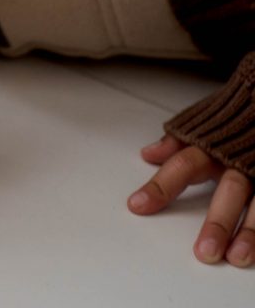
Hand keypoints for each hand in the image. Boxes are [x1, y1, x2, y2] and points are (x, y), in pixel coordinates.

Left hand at [128, 135, 254, 266]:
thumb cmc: (231, 122)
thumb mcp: (202, 125)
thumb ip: (177, 141)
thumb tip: (148, 154)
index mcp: (213, 145)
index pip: (183, 164)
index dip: (161, 186)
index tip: (138, 205)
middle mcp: (240, 160)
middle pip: (230, 190)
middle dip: (218, 222)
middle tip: (204, 251)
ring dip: (249, 233)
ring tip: (236, 258)